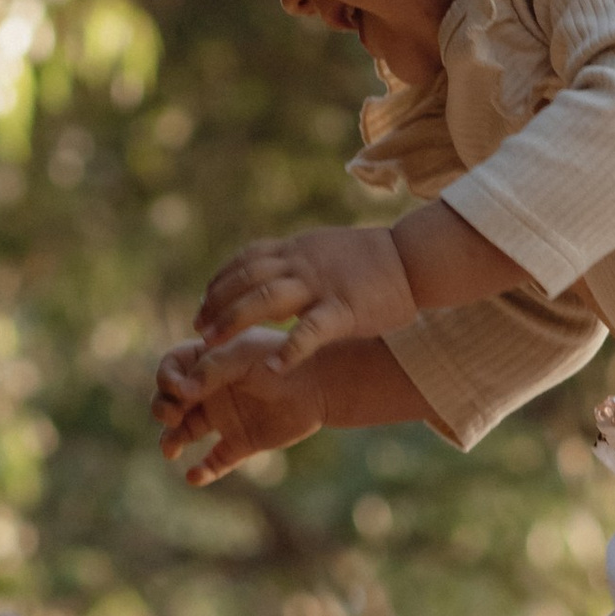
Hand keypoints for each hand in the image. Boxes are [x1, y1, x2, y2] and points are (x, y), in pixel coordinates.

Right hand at [154, 327, 329, 483]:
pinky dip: (202, 471)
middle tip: (174, 417)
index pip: (171, 369)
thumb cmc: (281, 359)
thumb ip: (210, 370)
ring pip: (185, 433)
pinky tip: (194, 476)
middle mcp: (212, 390)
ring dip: (170, 440)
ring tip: (169, 450)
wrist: (321, 383)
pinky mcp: (242, 442)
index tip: (181, 390)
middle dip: (162, 409)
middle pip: (170, 401)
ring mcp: (226, 417)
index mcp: (209, 361)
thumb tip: (180, 393)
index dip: (167, 379)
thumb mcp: (243, 355)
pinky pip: (215, 461)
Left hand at [193, 218, 418, 360]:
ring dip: (234, 321)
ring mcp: (321, 285)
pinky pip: (309, 330)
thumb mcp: (327, 250)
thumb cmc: (374, 261)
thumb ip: (299, 261)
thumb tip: (271, 273)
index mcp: (297, 249)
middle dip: (216, 305)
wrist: (415, 259)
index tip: (203, 304)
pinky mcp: (343, 309)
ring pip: (265, 299)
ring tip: (214, 346)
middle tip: (199, 331)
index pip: (245, 260)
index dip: (219, 282)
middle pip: (245, 279)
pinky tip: (272, 367)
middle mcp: (302, 263)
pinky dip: (289, 348)